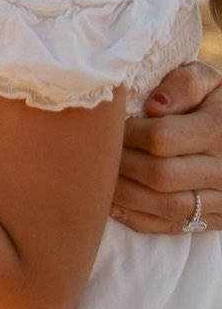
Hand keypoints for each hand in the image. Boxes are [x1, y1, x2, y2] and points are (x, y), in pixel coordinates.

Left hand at [114, 60, 221, 233]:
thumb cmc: (215, 103)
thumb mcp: (209, 82)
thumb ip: (185, 84)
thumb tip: (154, 105)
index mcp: (220, 130)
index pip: (161, 138)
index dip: (129, 133)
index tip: (113, 126)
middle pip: (159, 175)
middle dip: (121, 164)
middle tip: (99, 153)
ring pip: (165, 207)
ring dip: (124, 194)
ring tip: (99, 177)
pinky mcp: (215, 220)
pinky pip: (172, 226)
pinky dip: (138, 217)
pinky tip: (114, 203)